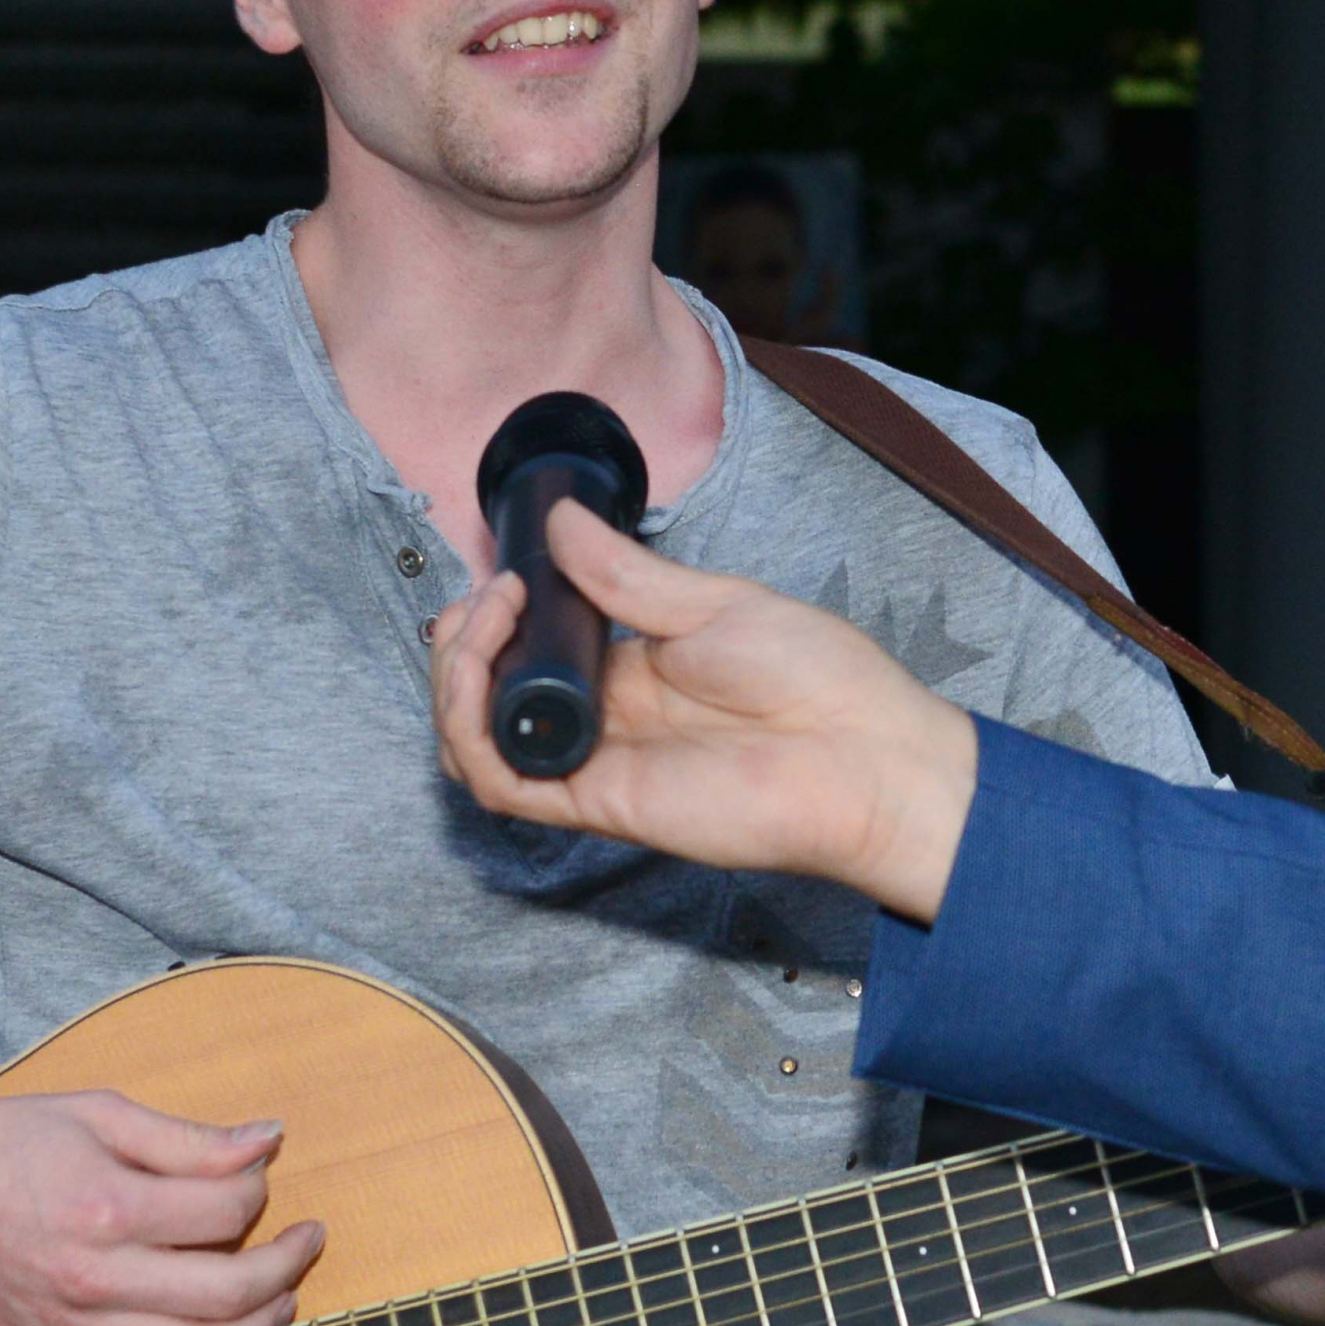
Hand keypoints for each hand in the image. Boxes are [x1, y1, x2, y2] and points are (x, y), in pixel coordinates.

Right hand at [0, 1091, 316, 1325]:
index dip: (259, 1191)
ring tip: (281, 1299)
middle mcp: (94, 1278)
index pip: (226, 1210)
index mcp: (107, 1206)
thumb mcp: (97, 1114)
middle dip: (286, 1268)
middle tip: (307, 1242)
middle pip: (228, 1294)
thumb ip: (188, 1138)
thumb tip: (270, 1140)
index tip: (258, 1177)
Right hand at [429, 501, 983, 918]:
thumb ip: (629, 574)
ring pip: (479, 744)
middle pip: (490, 699)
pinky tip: (488, 676)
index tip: (505, 575)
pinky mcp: (599, 804)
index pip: (528, 655)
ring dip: (455, 681)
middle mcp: (603, 723)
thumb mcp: (715, 603)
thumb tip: (563, 521)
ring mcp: (597, 765)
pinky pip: (504, 784)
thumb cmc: (819, 681)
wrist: (869, 755)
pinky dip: (472, 733)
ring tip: (485, 624)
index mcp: (630, 675)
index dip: (494, 620)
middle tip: (489, 598)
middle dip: (462, 643)